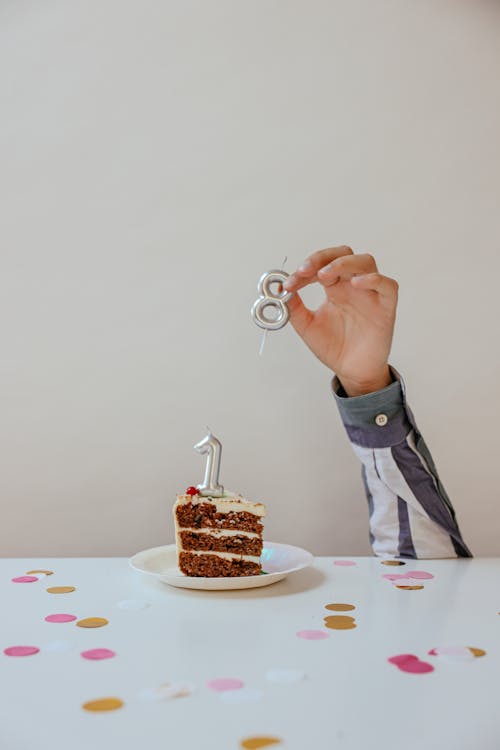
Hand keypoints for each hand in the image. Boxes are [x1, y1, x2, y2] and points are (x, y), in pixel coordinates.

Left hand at [283, 246, 397, 395]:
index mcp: (335, 288)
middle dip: (322, 258)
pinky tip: (356, 283)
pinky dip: (373, 279)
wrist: (352, 371)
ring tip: (324, 275)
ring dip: (343, 263)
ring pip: (365, 262)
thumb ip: (294, 308)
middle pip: (344, 254)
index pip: (321, 266)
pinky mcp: (386, 306)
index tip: (289, 283)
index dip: (304, 269)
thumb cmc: (334, 348)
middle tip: (305, 270)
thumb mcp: (307, 326)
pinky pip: (388, 285)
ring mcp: (370, 294)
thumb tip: (280, 289)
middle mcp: (353, 286)